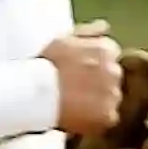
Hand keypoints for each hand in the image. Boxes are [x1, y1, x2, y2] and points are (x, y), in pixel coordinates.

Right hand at [42, 19, 122, 136]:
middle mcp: (114, 70)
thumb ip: (87, 32)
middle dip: (98, 83)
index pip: (110, 56)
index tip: (78, 73)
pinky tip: (77, 119)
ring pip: (110, 99)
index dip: (93, 65)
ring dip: (97, 102)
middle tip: (74, 91)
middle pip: (112, 77)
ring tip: (73, 107)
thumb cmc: (43, 65)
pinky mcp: (107, 116)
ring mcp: (113, 95)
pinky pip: (106, 120)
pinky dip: (95, 121)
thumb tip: (105, 27)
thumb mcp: (63, 40)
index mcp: (106, 50)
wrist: (33, 92)